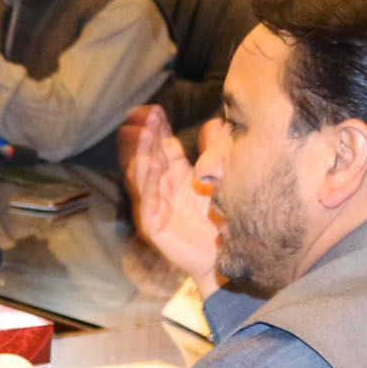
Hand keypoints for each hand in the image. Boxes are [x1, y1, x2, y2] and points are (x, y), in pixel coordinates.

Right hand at [122, 106, 219, 287]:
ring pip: (143, 175)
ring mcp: (153, 208)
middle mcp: (160, 190)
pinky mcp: (153, 226)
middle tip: (145, 113)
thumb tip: (216, 122)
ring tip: (144, 130)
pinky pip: (148, 201)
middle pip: (148, 156)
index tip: (153, 108)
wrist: (224, 259)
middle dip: (145, 134)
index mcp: (174, 178)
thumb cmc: (219, 222)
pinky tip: (153, 164)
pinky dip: (149, 182)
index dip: (156, 128)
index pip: (161, 147)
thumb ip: (216, 152)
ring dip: (142, 152)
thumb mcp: (219, 180)